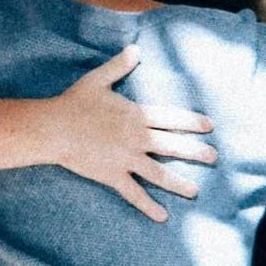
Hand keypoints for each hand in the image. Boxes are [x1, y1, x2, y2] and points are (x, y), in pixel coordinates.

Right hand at [47, 46, 216, 221]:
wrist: (53, 128)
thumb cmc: (73, 103)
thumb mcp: (96, 80)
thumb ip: (118, 66)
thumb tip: (135, 49)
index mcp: (135, 115)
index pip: (171, 118)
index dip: (191, 122)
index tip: (209, 127)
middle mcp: (136, 138)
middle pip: (172, 146)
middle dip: (195, 151)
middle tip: (213, 157)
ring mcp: (126, 159)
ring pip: (159, 173)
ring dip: (178, 183)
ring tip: (195, 191)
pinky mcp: (113, 175)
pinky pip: (134, 193)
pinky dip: (148, 205)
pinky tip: (162, 216)